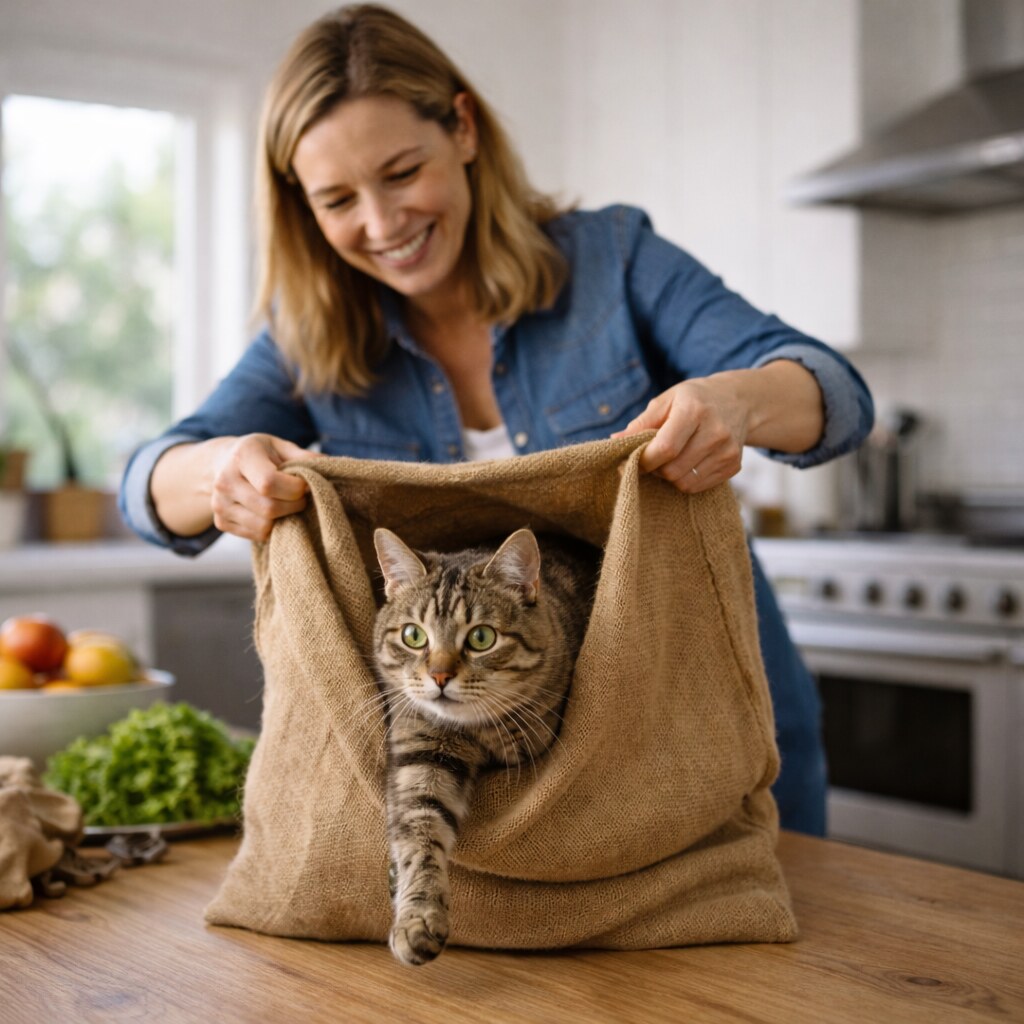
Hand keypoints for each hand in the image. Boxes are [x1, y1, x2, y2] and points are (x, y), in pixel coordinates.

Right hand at [208, 434, 312, 540]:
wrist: (221, 463)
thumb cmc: (259, 454)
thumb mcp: (280, 446)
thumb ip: (304, 457)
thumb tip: (328, 468)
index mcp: (242, 456)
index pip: (269, 483)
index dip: (294, 489)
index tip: (304, 486)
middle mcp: (225, 481)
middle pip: (268, 508)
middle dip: (293, 506)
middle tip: (300, 498)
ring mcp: (219, 504)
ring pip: (263, 526)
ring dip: (284, 519)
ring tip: (287, 504)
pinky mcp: (221, 522)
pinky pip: (257, 535)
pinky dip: (271, 528)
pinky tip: (272, 513)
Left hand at [612, 376, 749, 492]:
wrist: (738, 401)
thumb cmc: (694, 400)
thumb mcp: (666, 400)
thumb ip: (640, 423)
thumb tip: (614, 442)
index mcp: (695, 411)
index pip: (665, 448)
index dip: (644, 460)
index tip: (632, 460)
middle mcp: (716, 431)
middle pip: (673, 470)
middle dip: (655, 469)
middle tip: (652, 458)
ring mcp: (728, 451)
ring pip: (684, 483)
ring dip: (669, 477)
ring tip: (669, 460)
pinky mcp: (734, 465)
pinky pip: (698, 487)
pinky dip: (685, 480)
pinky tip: (686, 463)